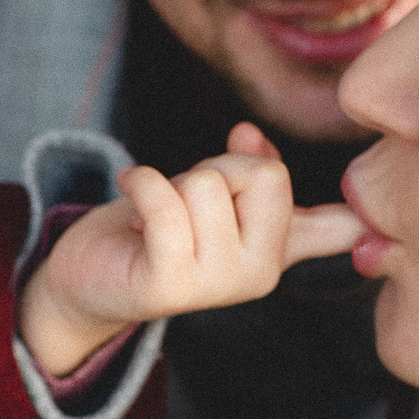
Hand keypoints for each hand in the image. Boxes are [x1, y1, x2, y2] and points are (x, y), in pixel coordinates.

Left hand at [18, 123, 362, 375]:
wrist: (94, 278)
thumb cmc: (159, 230)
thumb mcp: (218, 194)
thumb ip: (252, 168)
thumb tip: (249, 134)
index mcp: (279, 255)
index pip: (324, 214)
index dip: (297, 178)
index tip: (276, 160)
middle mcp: (261, 276)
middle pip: (263, 176)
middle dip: (211, 167)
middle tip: (180, 196)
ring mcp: (218, 284)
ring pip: (208, 185)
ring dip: (171, 182)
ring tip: (153, 211)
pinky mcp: (170, 284)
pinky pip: (165, 207)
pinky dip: (141, 183)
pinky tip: (128, 185)